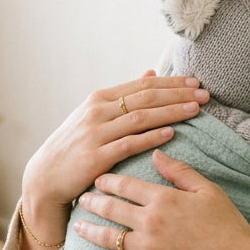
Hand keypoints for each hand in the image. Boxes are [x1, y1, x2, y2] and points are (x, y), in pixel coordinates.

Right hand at [20, 73, 208, 234]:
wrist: (44, 176)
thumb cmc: (74, 146)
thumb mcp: (94, 115)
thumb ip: (124, 96)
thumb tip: (151, 72)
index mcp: (99, 99)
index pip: (143, 85)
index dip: (171, 82)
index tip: (196, 82)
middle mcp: (97, 112)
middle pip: (145, 98)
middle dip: (178, 94)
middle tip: (204, 93)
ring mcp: (96, 133)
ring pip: (140, 118)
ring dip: (171, 112)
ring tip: (195, 109)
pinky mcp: (96, 157)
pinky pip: (129, 144)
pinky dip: (151, 137)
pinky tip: (171, 133)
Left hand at [75, 150, 249, 249]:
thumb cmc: (228, 228)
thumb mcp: (209, 192)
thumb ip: (180, 172)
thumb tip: (156, 154)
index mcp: (163, 199)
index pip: (126, 185)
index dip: (108, 180)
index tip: (97, 179)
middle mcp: (150, 222)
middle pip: (111, 208)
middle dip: (92, 202)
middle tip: (80, 199)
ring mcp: (147, 249)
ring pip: (108, 237)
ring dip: (89, 231)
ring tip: (77, 227)